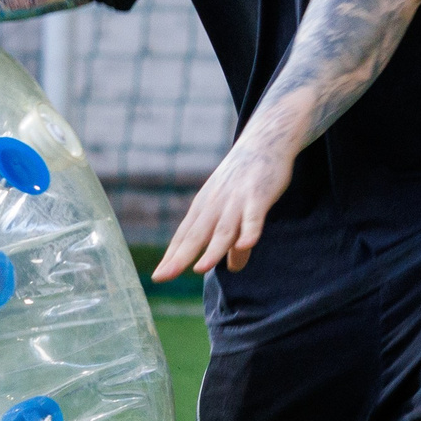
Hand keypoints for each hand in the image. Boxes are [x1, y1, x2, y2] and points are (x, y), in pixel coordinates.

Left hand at [152, 137, 294, 280]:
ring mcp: (236, 200)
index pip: (184, 236)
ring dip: (212, 250)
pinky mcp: (259, 196)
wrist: (263, 143)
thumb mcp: (230, 210)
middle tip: (164, 276)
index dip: (172, 256)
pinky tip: (245, 245)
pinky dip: (250, 230)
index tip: (158, 277)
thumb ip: (231, 239)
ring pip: (223, 229)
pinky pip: (254, 216)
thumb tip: (233, 267)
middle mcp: (214, 205)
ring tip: (199, 269)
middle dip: (180, 256)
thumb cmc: (242, 180)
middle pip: (196, 235)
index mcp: (203, 208)